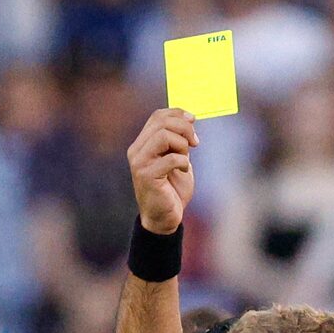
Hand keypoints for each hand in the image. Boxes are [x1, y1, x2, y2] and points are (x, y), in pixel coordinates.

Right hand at [127, 108, 197, 234]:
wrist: (165, 219)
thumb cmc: (172, 191)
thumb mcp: (178, 161)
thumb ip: (179, 143)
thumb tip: (189, 119)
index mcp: (143, 143)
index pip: (157, 117)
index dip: (177, 113)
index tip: (193, 120)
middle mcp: (137, 150)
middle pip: (161, 122)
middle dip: (184, 128)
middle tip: (196, 142)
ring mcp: (140, 162)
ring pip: (164, 136)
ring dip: (182, 145)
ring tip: (187, 159)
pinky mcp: (147, 175)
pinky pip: (170, 158)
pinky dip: (183, 162)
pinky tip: (184, 171)